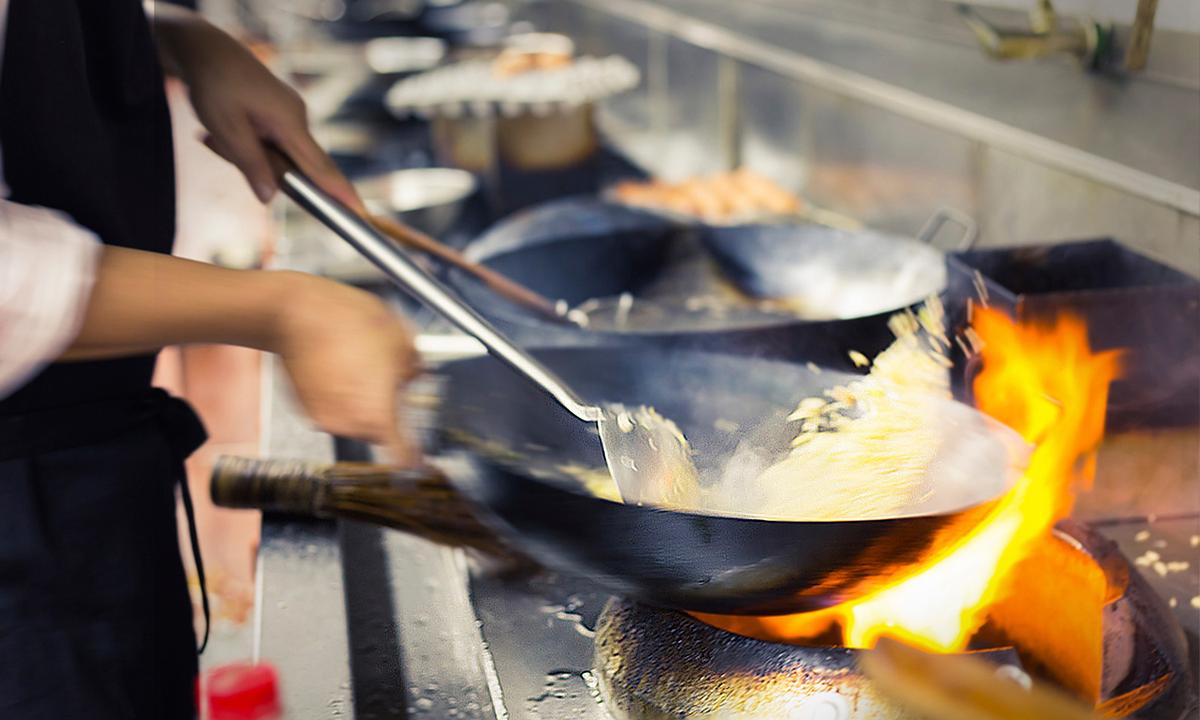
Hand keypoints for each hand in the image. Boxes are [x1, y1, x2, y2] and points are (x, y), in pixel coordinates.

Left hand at [153, 10, 360, 208]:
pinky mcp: (281, 113)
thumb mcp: (225, 128)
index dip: (340, 193)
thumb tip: (269, 198)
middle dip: (263, 169)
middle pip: (296, 165)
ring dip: (245, 154)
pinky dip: (247, 145)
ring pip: (278, 155)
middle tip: (215, 140)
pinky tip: (217, 131)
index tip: (361, 215)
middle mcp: (298, 118)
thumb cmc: (213, 84)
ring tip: (211, 133)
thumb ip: (251, 164)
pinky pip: (272, 143)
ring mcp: (291, 114)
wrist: (204, 47)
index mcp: (290, 122)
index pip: (321, 168)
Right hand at [273, 273, 420, 462]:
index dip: (416, 459)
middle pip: (378, 432)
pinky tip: (339, 364)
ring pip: (354, 419)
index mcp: (378, 416)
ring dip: (360, 401)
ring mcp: (322, 418)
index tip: (422, 461)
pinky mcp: (303, 407)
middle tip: (387, 379)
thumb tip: (416, 377)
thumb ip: (416, 370)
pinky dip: (338, 395)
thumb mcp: (402, 340)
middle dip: (386, 411)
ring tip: (358, 363)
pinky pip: (332, 408)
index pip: (403, 456)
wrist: (297, 311)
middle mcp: (348, 425)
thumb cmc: (349, 321)